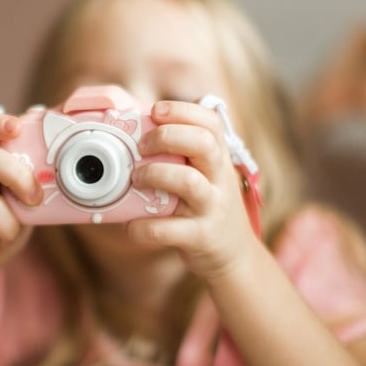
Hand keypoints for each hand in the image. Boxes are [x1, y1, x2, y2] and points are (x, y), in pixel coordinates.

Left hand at [127, 100, 259, 279]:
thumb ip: (186, 148)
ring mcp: (212, 207)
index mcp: (219, 157)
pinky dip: (144, 226)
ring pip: (188, 182)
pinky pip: (169, 229)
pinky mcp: (200, 236)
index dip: (181, 110)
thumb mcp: (207, 172)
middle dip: (167, 137)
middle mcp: (219, 178)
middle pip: (203, 143)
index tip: (154, 111)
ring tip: (135, 179)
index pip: (209, 122)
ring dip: (155, 174)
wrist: (233, 254)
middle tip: (141, 146)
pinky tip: (131, 224)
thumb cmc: (208, 204)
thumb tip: (144, 117)